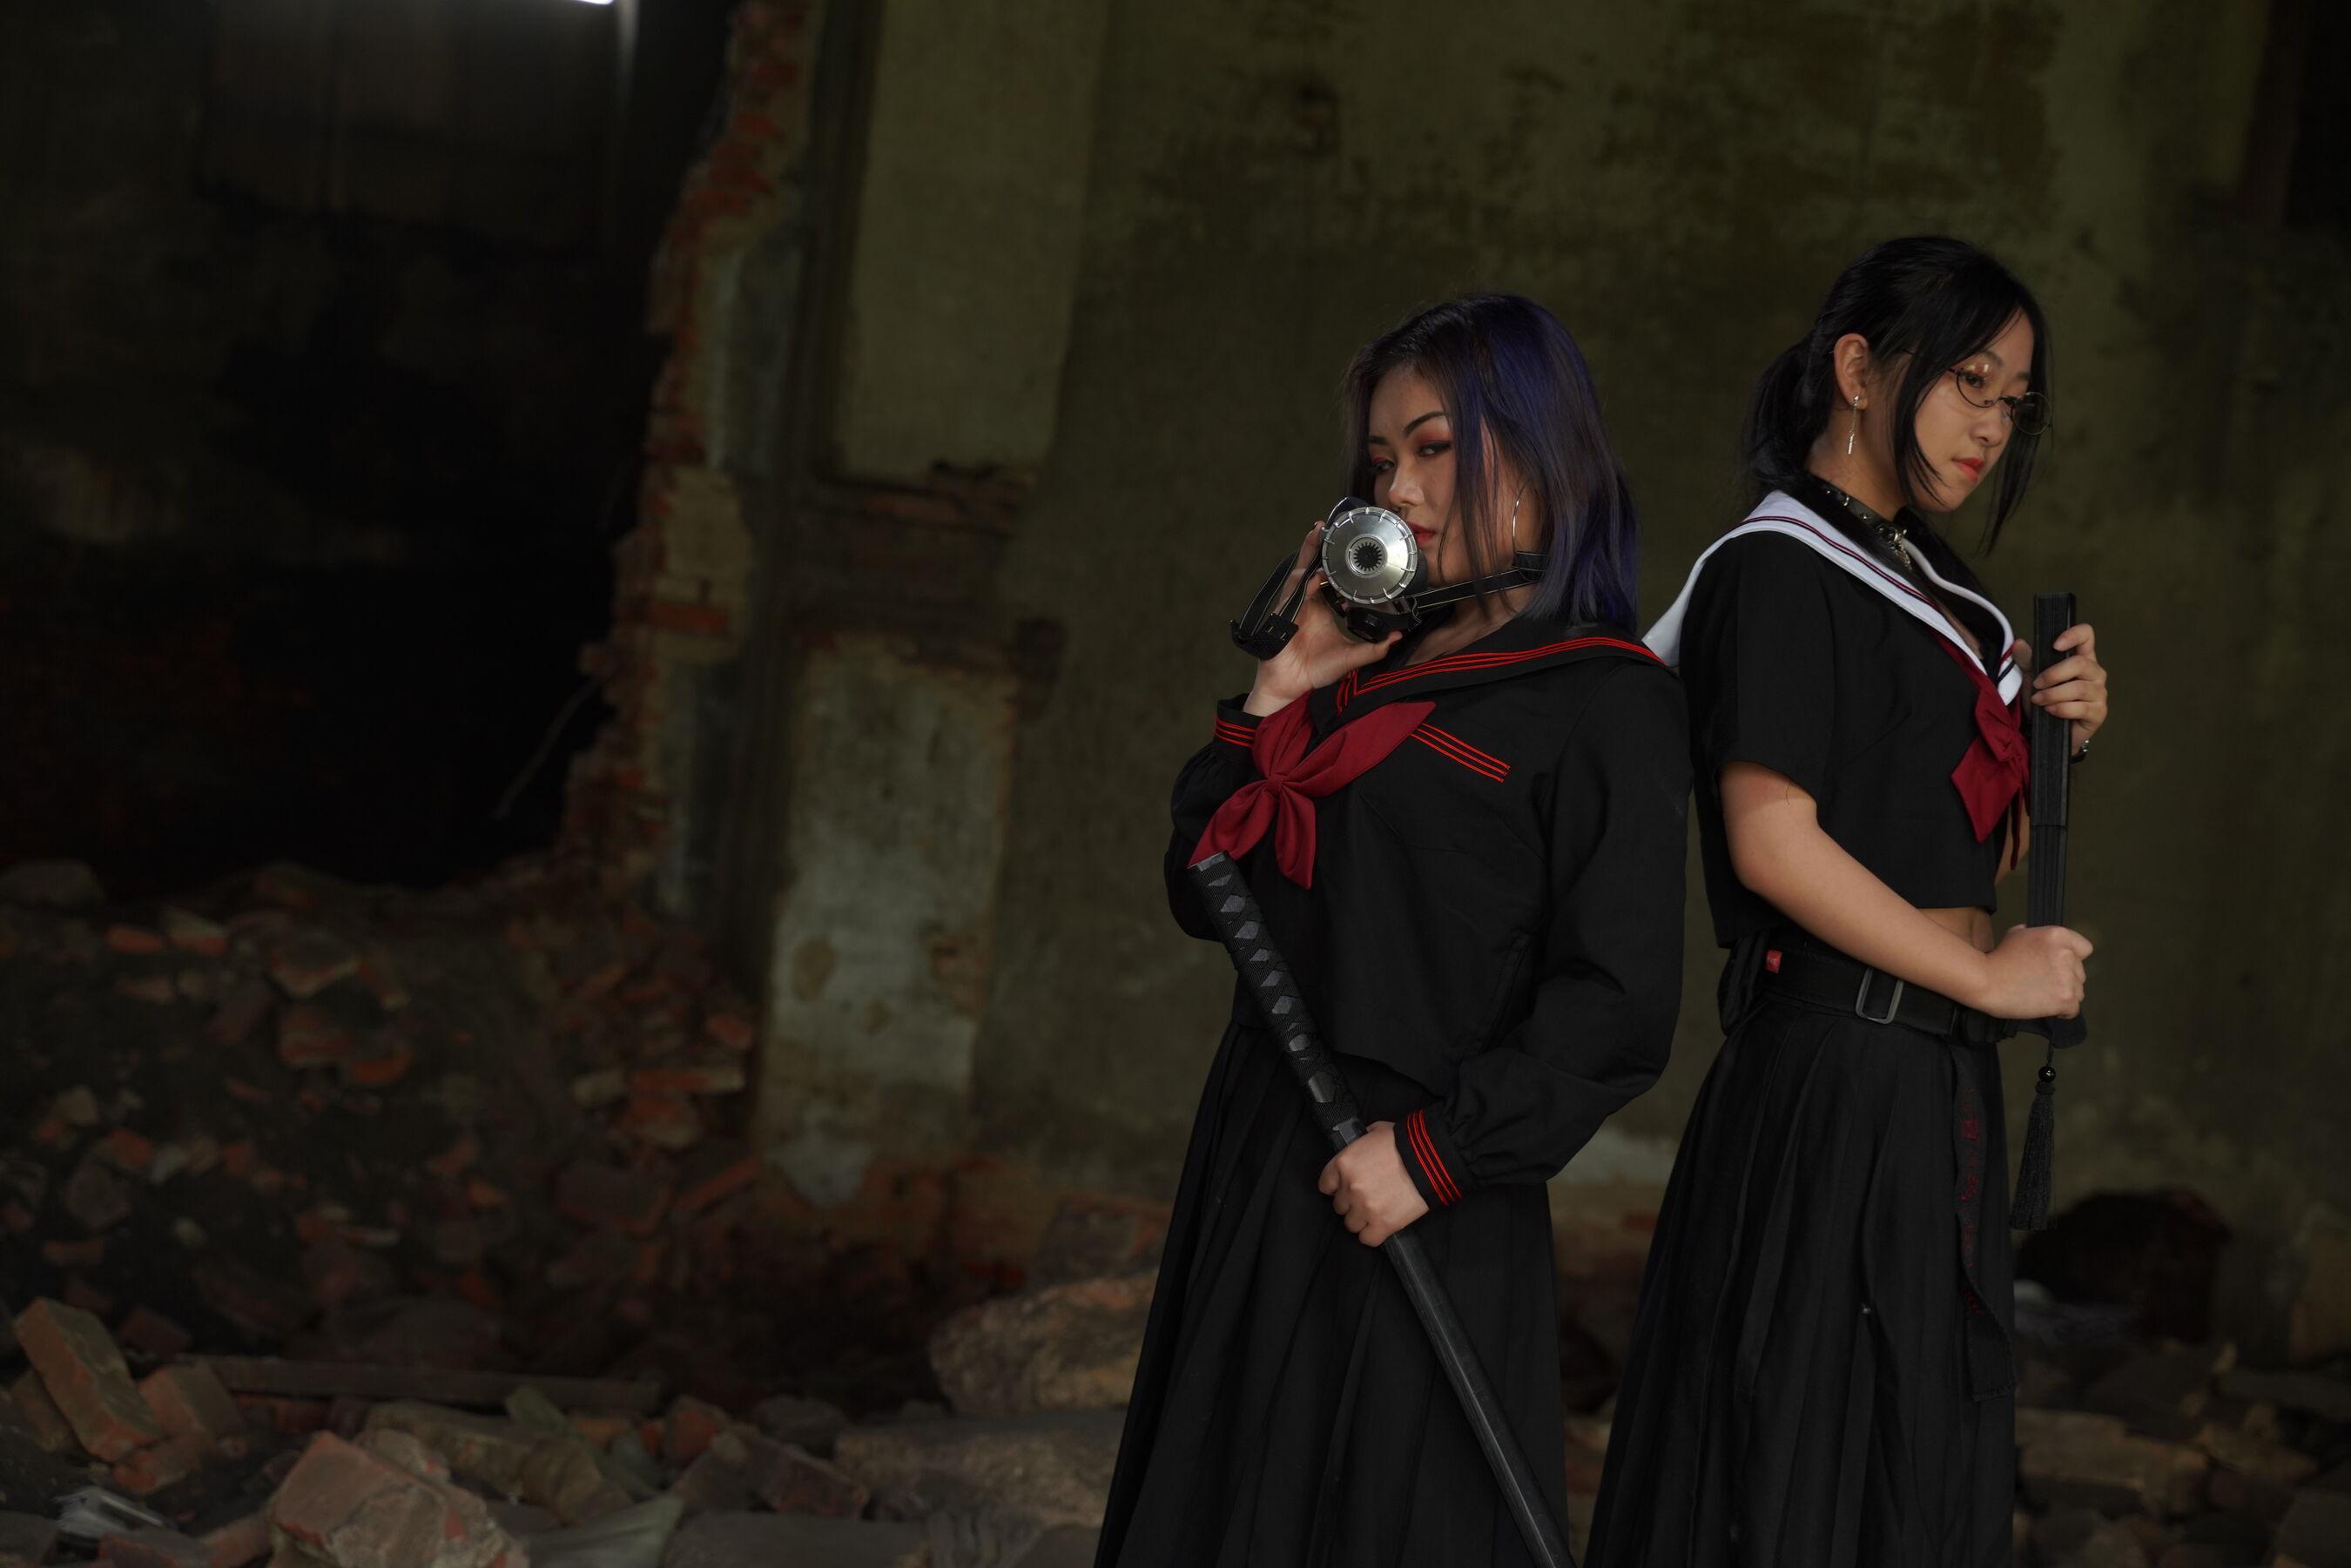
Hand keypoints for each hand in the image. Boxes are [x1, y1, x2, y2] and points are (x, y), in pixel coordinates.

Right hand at [1246, 524, 1401, 715]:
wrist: (1291, 686)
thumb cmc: (1316, 670)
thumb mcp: (1352, 657)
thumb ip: (1374, 649)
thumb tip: (1397, 637)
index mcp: (1322, 606)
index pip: (1329, 577)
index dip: (1336, 562)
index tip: (1349, 545)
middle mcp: (1308, 601)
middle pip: (1313, 566)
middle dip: (1319, 545)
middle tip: (1329, 524)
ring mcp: (1294, 605)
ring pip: (1302, 572)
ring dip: (1309, 552)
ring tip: (1318, 532)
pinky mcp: (1283, 613)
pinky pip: (1294, 592)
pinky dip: (1304, 581)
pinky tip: (1314, 572)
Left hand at [1317, 1122, 1428, 1247]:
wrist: (1432, 1159)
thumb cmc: (1406, 1142)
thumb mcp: (1376, 1132)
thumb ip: (1361, 1144)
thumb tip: (1359, 1148)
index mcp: (1344, 1163)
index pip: (1326, 1185)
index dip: (1336, 1187)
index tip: (1344, 1188)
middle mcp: (1350, 1187)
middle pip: (1339, 1206)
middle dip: (1351, 1202)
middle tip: (1367, 1197)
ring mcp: (1365, 1207)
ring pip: (1350, 1224)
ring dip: (1361, 1219)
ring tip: (1375, 1211)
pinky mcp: (1383, 1224)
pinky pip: (1367, 1239)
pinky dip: (1372, 1234)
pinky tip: (1380, 1226)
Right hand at [1972, 922, 2091, 1018]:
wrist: (1986, 981)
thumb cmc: (1997, 958)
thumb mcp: (2015, 935)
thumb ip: (2032, 934)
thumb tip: (2032, 934)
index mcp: (2057, 936)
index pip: (2084, 948)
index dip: (2072, 958)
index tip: (2057, 965)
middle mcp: (2067, 955)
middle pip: (2080, 972)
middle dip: (2065, 978)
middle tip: (2042, 982)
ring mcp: (2068, 978)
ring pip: (2078, 991)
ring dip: (2064, 995)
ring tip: (2042, 996)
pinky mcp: (2065, 999)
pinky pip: (2073, 1009)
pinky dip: (2063, 1011)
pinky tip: (2048, 1008)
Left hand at [2009, 622, 2107, 756]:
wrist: (2048, 731)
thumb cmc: (2045, 700)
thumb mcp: (2032, 678)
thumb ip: (2027, 660)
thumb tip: (2019, 643)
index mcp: (2082, 658)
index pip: (2086, 636)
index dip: (2073, 635)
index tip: (2055, 645)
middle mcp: (2095, 673)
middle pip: (2081, 663)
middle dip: (2053, 674)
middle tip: (2037, 684)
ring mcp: (2099, 693)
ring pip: (2079, 688)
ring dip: (2053, 694)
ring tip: (2039, 700)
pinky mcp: (2099, 712)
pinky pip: (2081, 708)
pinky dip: (2061, 709)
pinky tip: (2050, 711)